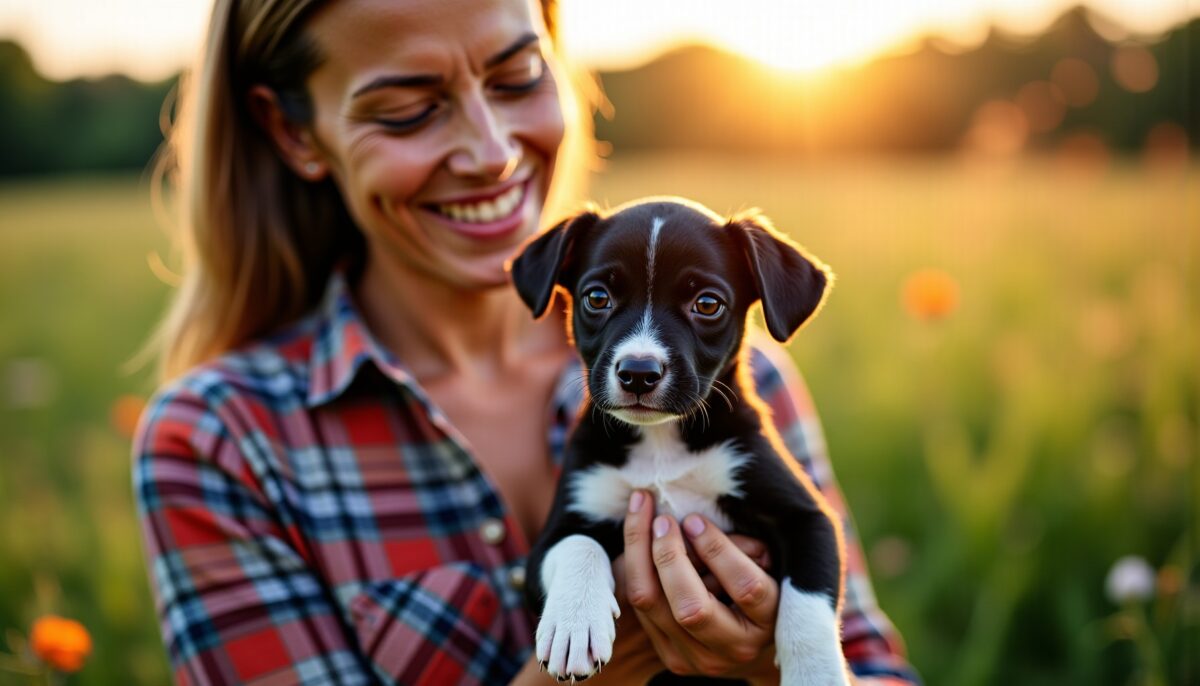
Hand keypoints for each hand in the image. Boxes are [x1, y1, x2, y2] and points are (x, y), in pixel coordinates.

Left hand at [618, 490, 779, 683]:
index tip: (695, 520)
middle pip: (690, 608)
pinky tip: (637, 541)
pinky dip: (633, 568)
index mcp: (769, 621)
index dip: (717, 549)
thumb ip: (739, 545)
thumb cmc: (755, 580)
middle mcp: (735, 648)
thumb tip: (695, 524)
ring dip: (640, 554)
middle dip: (670, 556)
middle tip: (663, 519)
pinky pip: (638, 607)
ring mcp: (700, 658)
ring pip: (652, 604)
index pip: (745, 587)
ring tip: (642, 517)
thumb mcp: (761, 560)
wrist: (747, 636)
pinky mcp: (671, 658)